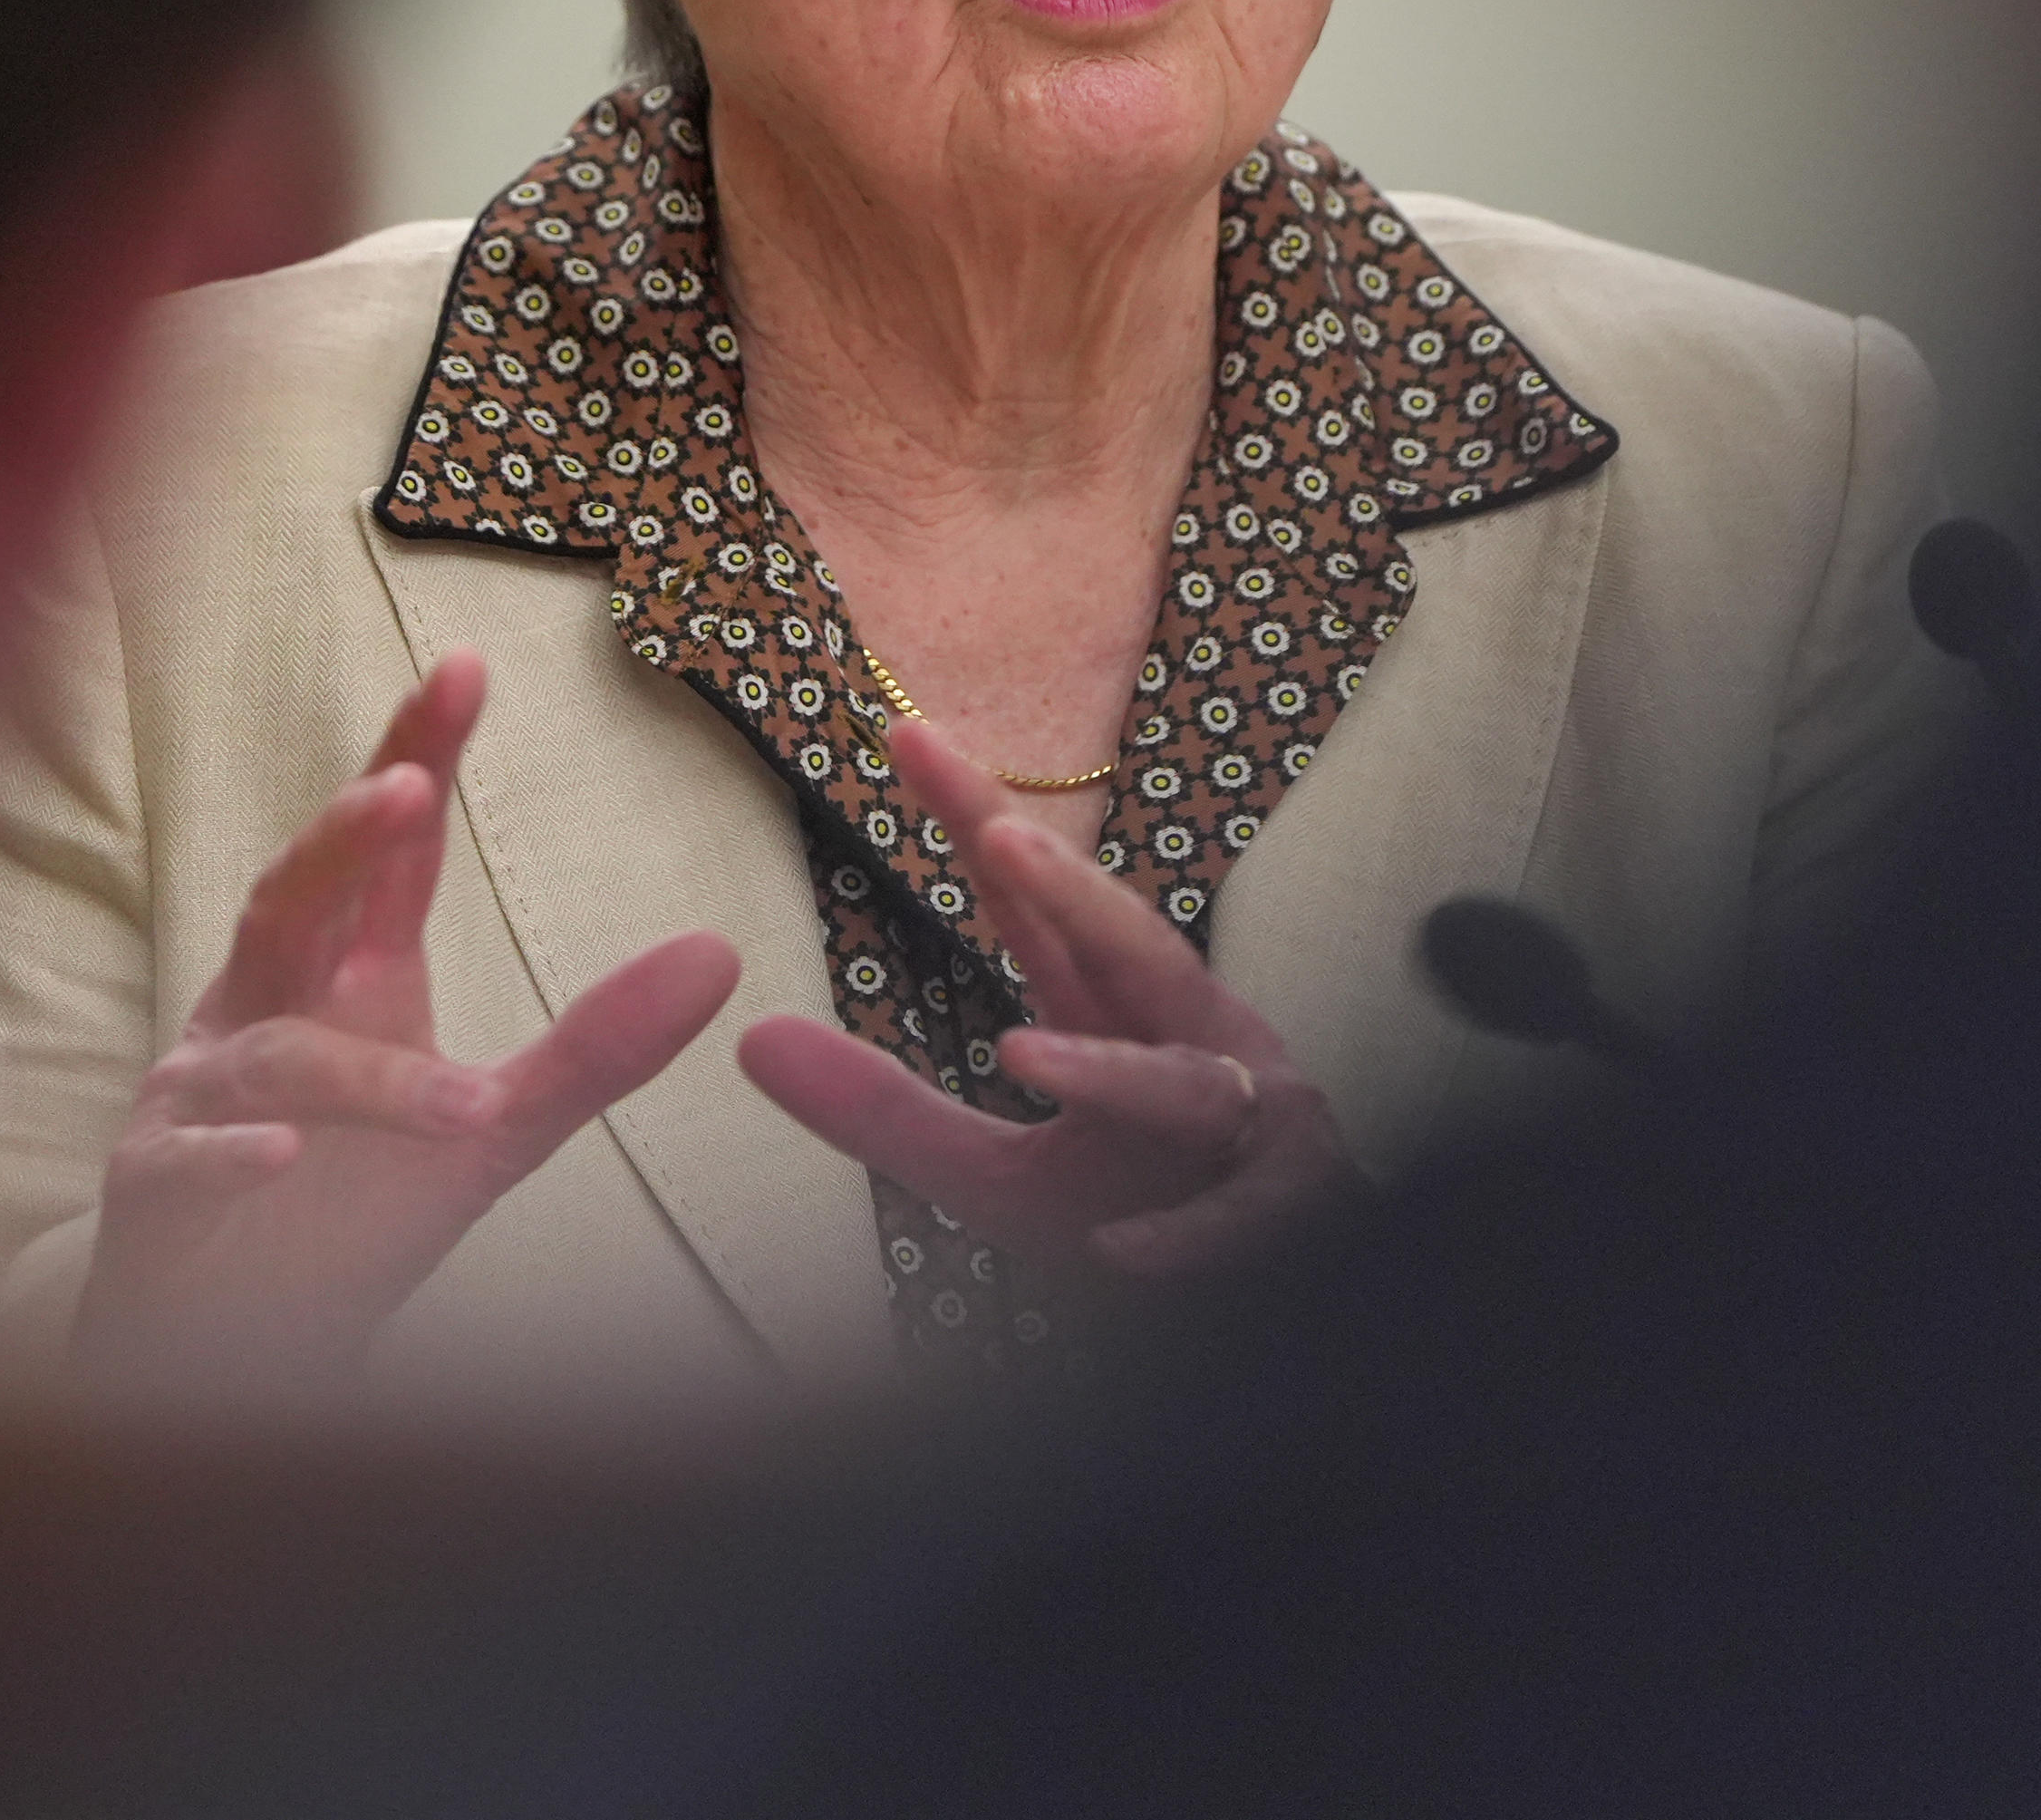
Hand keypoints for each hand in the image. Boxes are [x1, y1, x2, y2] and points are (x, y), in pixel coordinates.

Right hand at [77, 652, 739, 1376]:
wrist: (232, 1360)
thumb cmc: (343, 1215)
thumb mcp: (490, 1129)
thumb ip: (594, 1050)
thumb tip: (721, 954)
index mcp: (337, 979)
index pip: (385, 856)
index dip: (414, 754)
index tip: (463, 664)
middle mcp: (257, 1014)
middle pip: (292, 900)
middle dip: (342, 839)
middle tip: (410, 784)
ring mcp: (196, 1098)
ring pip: (271, 1058)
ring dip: (361, 1077)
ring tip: (460, 1104)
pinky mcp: (151, 1194)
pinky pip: (181, 1161)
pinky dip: (228, 1155)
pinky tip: (280, 1152)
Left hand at [735, 716, 1358, 1280]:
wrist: (1262, 1310)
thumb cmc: (1136, 1214)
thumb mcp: (990, 1176)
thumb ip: (883, 1110)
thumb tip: (749, 1041)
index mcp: (1119, 1018)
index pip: (1036, 908)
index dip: (976, 818)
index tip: (903, 731)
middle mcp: (1191, 1045)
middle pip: (1130, 949)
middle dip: (1072, 890)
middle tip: (997, 831)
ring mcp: (1249, 1126)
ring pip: (1185, 1084)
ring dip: (1109, 1073)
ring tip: (1023, 1057)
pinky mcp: (1291, 1212)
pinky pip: (1239, 1219)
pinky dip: (1188, 1235)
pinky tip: (1121, 1251)